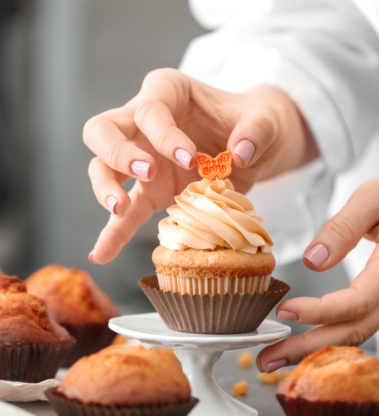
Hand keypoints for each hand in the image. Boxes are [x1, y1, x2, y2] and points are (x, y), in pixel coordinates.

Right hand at [84, 68, 317, 263]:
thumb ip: (256, 130)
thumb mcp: (264, 119)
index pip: (150, 109)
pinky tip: (103, 253)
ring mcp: (142, 157)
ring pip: (101, 168)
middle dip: (117, 152)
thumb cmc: (252, 123)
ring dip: (106, 188)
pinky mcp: (150, 190)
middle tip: (147, 172)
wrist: (254, 145)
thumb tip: (240, 154)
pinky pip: (125, 212)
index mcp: (168, 91)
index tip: (190, 158)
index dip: (164, 134)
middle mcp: (144, 122)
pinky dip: (113, 232)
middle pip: (103, 129)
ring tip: (121, 208)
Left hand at [256, 178, 378, 373]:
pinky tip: (302, 339)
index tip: (284, 311)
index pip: (357, 303)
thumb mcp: (372, 200)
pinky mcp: (378, 297)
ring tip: (277, 357)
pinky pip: (355, 323)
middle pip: (352, 331)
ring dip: (314, 349)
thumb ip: (345, 228)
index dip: (320, 312)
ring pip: (353, 332)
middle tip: (268, 359)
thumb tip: (313, 261)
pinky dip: (326, 335)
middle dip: (308, 348)